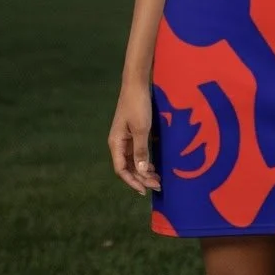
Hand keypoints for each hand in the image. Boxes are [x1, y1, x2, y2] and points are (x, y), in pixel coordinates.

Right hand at [108, 81, 161, 196]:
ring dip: (143, 170)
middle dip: (141, 178)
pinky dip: (144, 160)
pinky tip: (153, 164)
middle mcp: (118, 143)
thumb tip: (142, 172)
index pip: (122, 170)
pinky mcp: (132, 132)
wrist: (136, 83)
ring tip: (157, 178)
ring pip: (133, 160)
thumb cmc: (138, 105)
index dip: (133, 182)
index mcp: (116, 143)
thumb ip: (141, 150)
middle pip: (128, 167)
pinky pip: (137, 151)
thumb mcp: (142, 129)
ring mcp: (125, 137)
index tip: (145, 190)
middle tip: (158, 185)